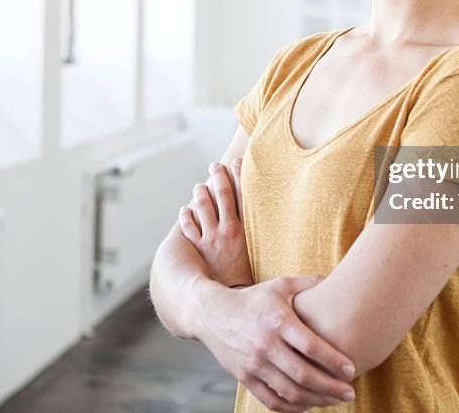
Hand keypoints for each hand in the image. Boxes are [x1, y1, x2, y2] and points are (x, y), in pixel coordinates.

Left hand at [180, 160, 253, 287]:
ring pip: (202, 207)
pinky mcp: (198, 248)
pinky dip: (186, 217)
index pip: (241, 195)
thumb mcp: (260, 252)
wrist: (234, 297)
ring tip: (199, 187)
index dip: (238, 176)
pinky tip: (185, 209)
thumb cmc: (250, 276)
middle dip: (218, 177)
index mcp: (243, 229)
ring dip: (200, 194)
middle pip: (221, 195)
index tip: (235, 161)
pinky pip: (188, 228)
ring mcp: (210, 238)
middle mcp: (226, 230)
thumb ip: (262, 235)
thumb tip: (273, 222)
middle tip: (214, 166)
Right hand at [192, 275, 356, 411]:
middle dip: (331, 387)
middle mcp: (266, 344)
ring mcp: (254, 364)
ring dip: (317, 400)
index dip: (334, 361)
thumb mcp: (279, 286)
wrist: (211, 313)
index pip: (311, 346)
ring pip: (290, 391)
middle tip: (350, 392)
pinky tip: (308, 405)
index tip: (351, 369)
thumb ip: (308, 284)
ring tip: (334, 400)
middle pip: (304, 374)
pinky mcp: (244, 377)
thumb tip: (336, 278)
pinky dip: (292, 408)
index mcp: (278, 320)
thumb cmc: (252, 299)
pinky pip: (271, 400)